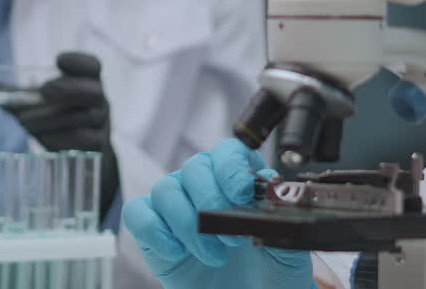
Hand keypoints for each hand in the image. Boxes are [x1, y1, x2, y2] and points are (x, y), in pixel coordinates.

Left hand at [8, 52, 119, 212]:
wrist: (78, 153)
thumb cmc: (52, 119)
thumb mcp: (35, 102)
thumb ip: (7, 92)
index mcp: (86, 81)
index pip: (93, 66)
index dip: (78, 62)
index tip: (57, 60)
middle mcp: (99, 99)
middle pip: (94, 91)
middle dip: (69, 88)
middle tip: (44, 90)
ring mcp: (102, 122)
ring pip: (82, 117)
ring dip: (50, 117)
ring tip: (25, 121)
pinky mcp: (97, 144)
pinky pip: (81, 139)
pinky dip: (57, 137)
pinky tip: (41, 136)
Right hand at [123, 139, 313, 288]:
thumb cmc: (270, 273)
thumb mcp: (287, 250)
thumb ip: (282, 219)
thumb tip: (275, 189)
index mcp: (240, 180)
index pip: (228, 151)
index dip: (231, 167)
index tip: (242, 193)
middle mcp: (206, 186)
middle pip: (194, 167)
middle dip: (211, 200)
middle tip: (231, 237)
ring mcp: (178, 207)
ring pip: (166, 189)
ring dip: (188, 223)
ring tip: (213, 255)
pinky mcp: (155, 232)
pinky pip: (138, 213)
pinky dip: (155, 231)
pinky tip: (177, 252)